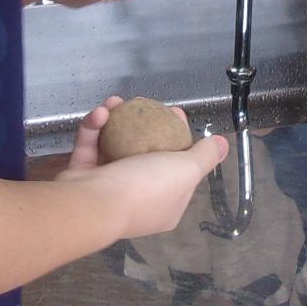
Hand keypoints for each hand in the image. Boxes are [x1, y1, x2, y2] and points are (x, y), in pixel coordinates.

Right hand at [59, 101, 227, 233]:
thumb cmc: (145, 188)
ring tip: (116, 102)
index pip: (179, 169)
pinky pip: (90, 147)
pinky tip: (100, 112)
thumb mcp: (186, 170)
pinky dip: (94, 128)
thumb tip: (223, 144)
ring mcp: (108, 188)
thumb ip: (205, 156)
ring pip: (114, 146)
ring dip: (115, 120)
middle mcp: (138, 198)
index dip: (180, 140)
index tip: (174, 115)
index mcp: (166, 204)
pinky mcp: (83, 176)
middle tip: (146, 104)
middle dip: (146, 125)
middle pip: (146, 154)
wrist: (92, 204)